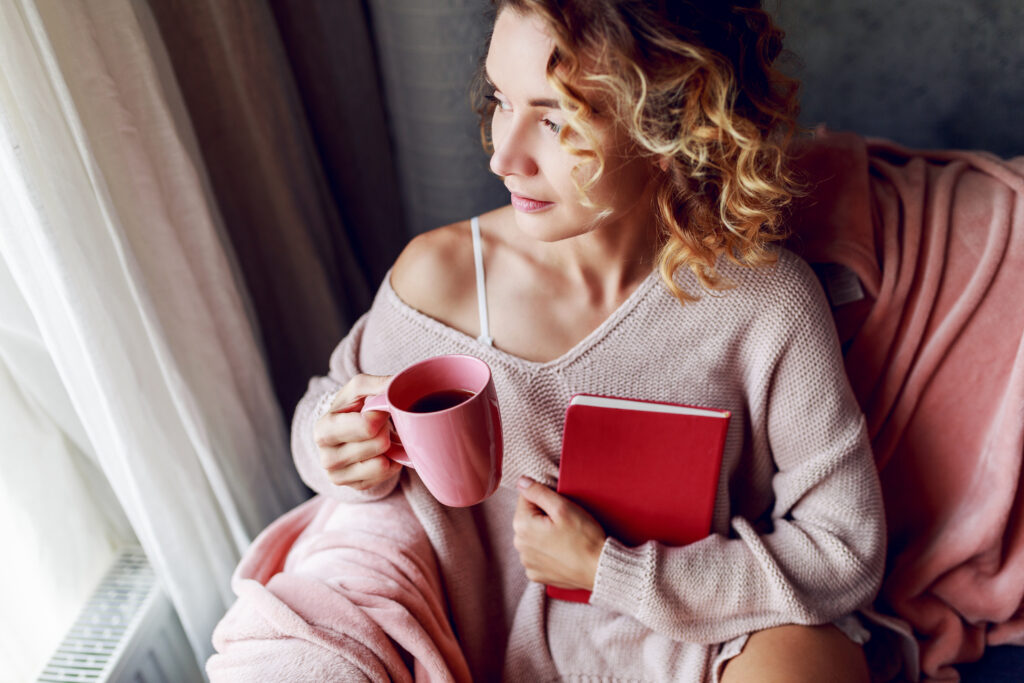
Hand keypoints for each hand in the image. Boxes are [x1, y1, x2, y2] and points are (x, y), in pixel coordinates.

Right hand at [312, 374, 402, 489]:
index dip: (381, 414)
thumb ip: (378, 384)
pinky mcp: (355, 487)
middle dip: (384, 430)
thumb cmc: (352, 407)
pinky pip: (386, 474)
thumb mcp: (359, 389)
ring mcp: (339, 476)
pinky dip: (390, 461)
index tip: (378, 409)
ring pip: (382, 463)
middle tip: (378, 424)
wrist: (346, 430)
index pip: (367, 426)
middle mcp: (326, 457)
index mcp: (324, 429)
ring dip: (388, 446)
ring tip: (378, 437)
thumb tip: (398, 385)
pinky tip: (381, 452)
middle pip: (378, 444)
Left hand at [513, 476, 606, 590]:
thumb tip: (521, 482)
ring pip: (532, 537)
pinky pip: (538, 555)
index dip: (545, 498)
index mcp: (522, 525)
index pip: (526, 498)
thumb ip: (538, 491)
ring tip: (565, 538)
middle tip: (565, 523)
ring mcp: (527, 562)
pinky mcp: (536, 574)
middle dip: (544, 516)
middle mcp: (519, 545)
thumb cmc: (584, 537)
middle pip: (528, 518)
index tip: (560, 508)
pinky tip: (562, 552)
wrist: (599, 569)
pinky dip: (547, 551)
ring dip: (544, 534)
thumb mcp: (563, 507)